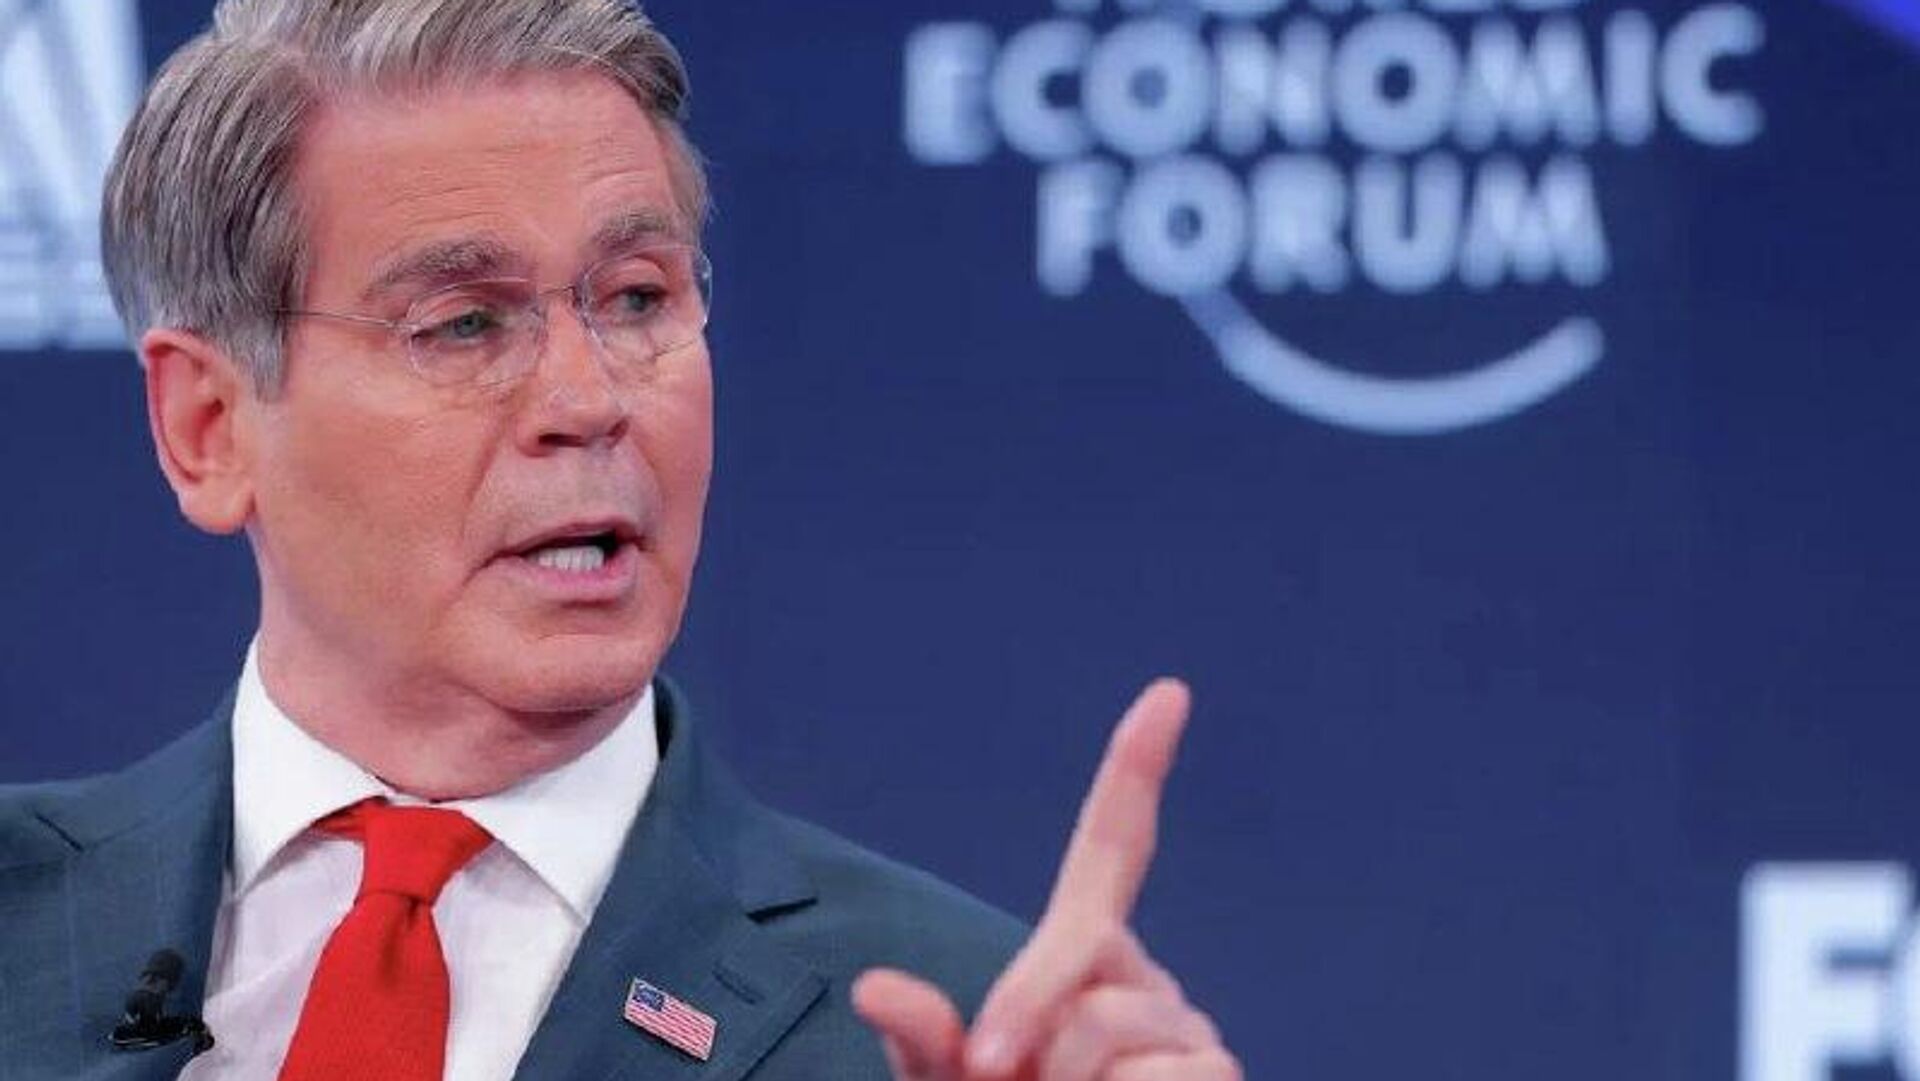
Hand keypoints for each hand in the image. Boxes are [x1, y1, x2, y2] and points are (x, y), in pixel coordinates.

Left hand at [853, 679, 1240, 1080]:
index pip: (1115, 848)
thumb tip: (872, 983)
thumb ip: (921, 1037)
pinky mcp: (1218, 1078)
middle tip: (1002, 1077)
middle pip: (1084, 954)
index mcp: (1084, 959)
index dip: (1136, 769)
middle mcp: (1147, 983)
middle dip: (1028, 1015)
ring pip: (1110, 1022)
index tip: (1168, 692)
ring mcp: (1189, 1032)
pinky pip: (1156, 1076)